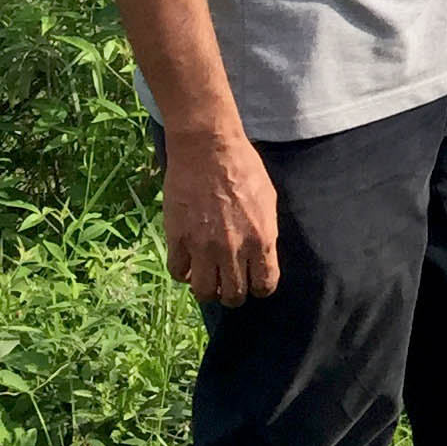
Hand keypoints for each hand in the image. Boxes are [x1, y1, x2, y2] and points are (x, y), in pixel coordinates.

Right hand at [163, 128, 280, 304]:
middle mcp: (233, 249)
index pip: (264, 284)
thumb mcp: (268, 200)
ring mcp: (203, 246)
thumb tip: (263, 254)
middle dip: (234, 294)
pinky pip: (178, 272)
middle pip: (233, 295)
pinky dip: (184, 272)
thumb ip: (266, 232)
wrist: (208, 150)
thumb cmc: (243, 168)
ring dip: (208, 289)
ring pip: (204, 291)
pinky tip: (189, 262)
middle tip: (229, 285)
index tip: (255, 283)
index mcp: (261, 239)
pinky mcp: (178, 238)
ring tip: (208, 279)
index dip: (260, 288)